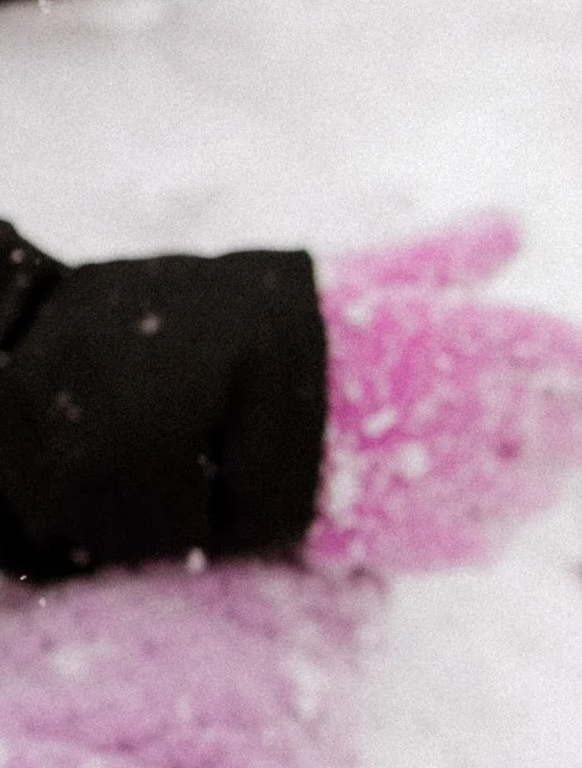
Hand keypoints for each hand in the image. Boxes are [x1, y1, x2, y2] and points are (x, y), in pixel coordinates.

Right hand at [306, 210, 581, 573]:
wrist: (221, 411)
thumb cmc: (296, 329)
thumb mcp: (377, 275)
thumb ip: (451, 255)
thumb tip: (511, 226)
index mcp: (490, 340)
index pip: (571, 362)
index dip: (562, 371)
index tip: (542, 374)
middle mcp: (490, 415)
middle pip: (565, 434)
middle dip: (545, 429)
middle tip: (505, 425)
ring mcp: (459, 483)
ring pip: (531, 493)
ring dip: (518, 481)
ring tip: (471, 467)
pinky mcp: (422, 538)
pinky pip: (484, 541)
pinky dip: (477, 527)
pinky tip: (444, 507)